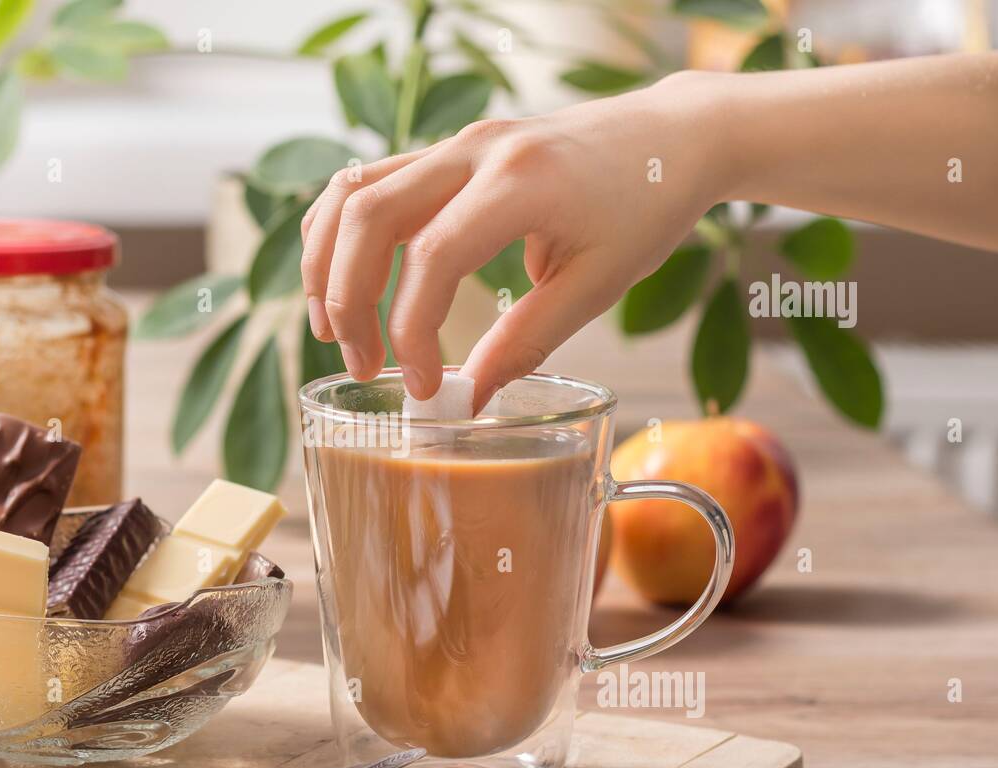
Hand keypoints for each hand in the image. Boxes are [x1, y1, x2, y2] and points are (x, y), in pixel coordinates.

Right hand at [300, 73, 724, 408]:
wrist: (669, 138)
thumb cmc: (646, 205)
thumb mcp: (598, 284)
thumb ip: (527, 340)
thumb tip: (468, 398)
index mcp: (520, 181)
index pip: (431, 259)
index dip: (413, 331)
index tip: (422, 386)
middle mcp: (475, 149)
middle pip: (368, 216)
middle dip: (348, 300)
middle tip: (363, 366)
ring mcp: (455, 143)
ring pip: (352, 192)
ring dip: (328, 264)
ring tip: (335, 330)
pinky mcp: (448, 152)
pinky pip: (368, 182)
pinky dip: (342, 233)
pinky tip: (345, 282)